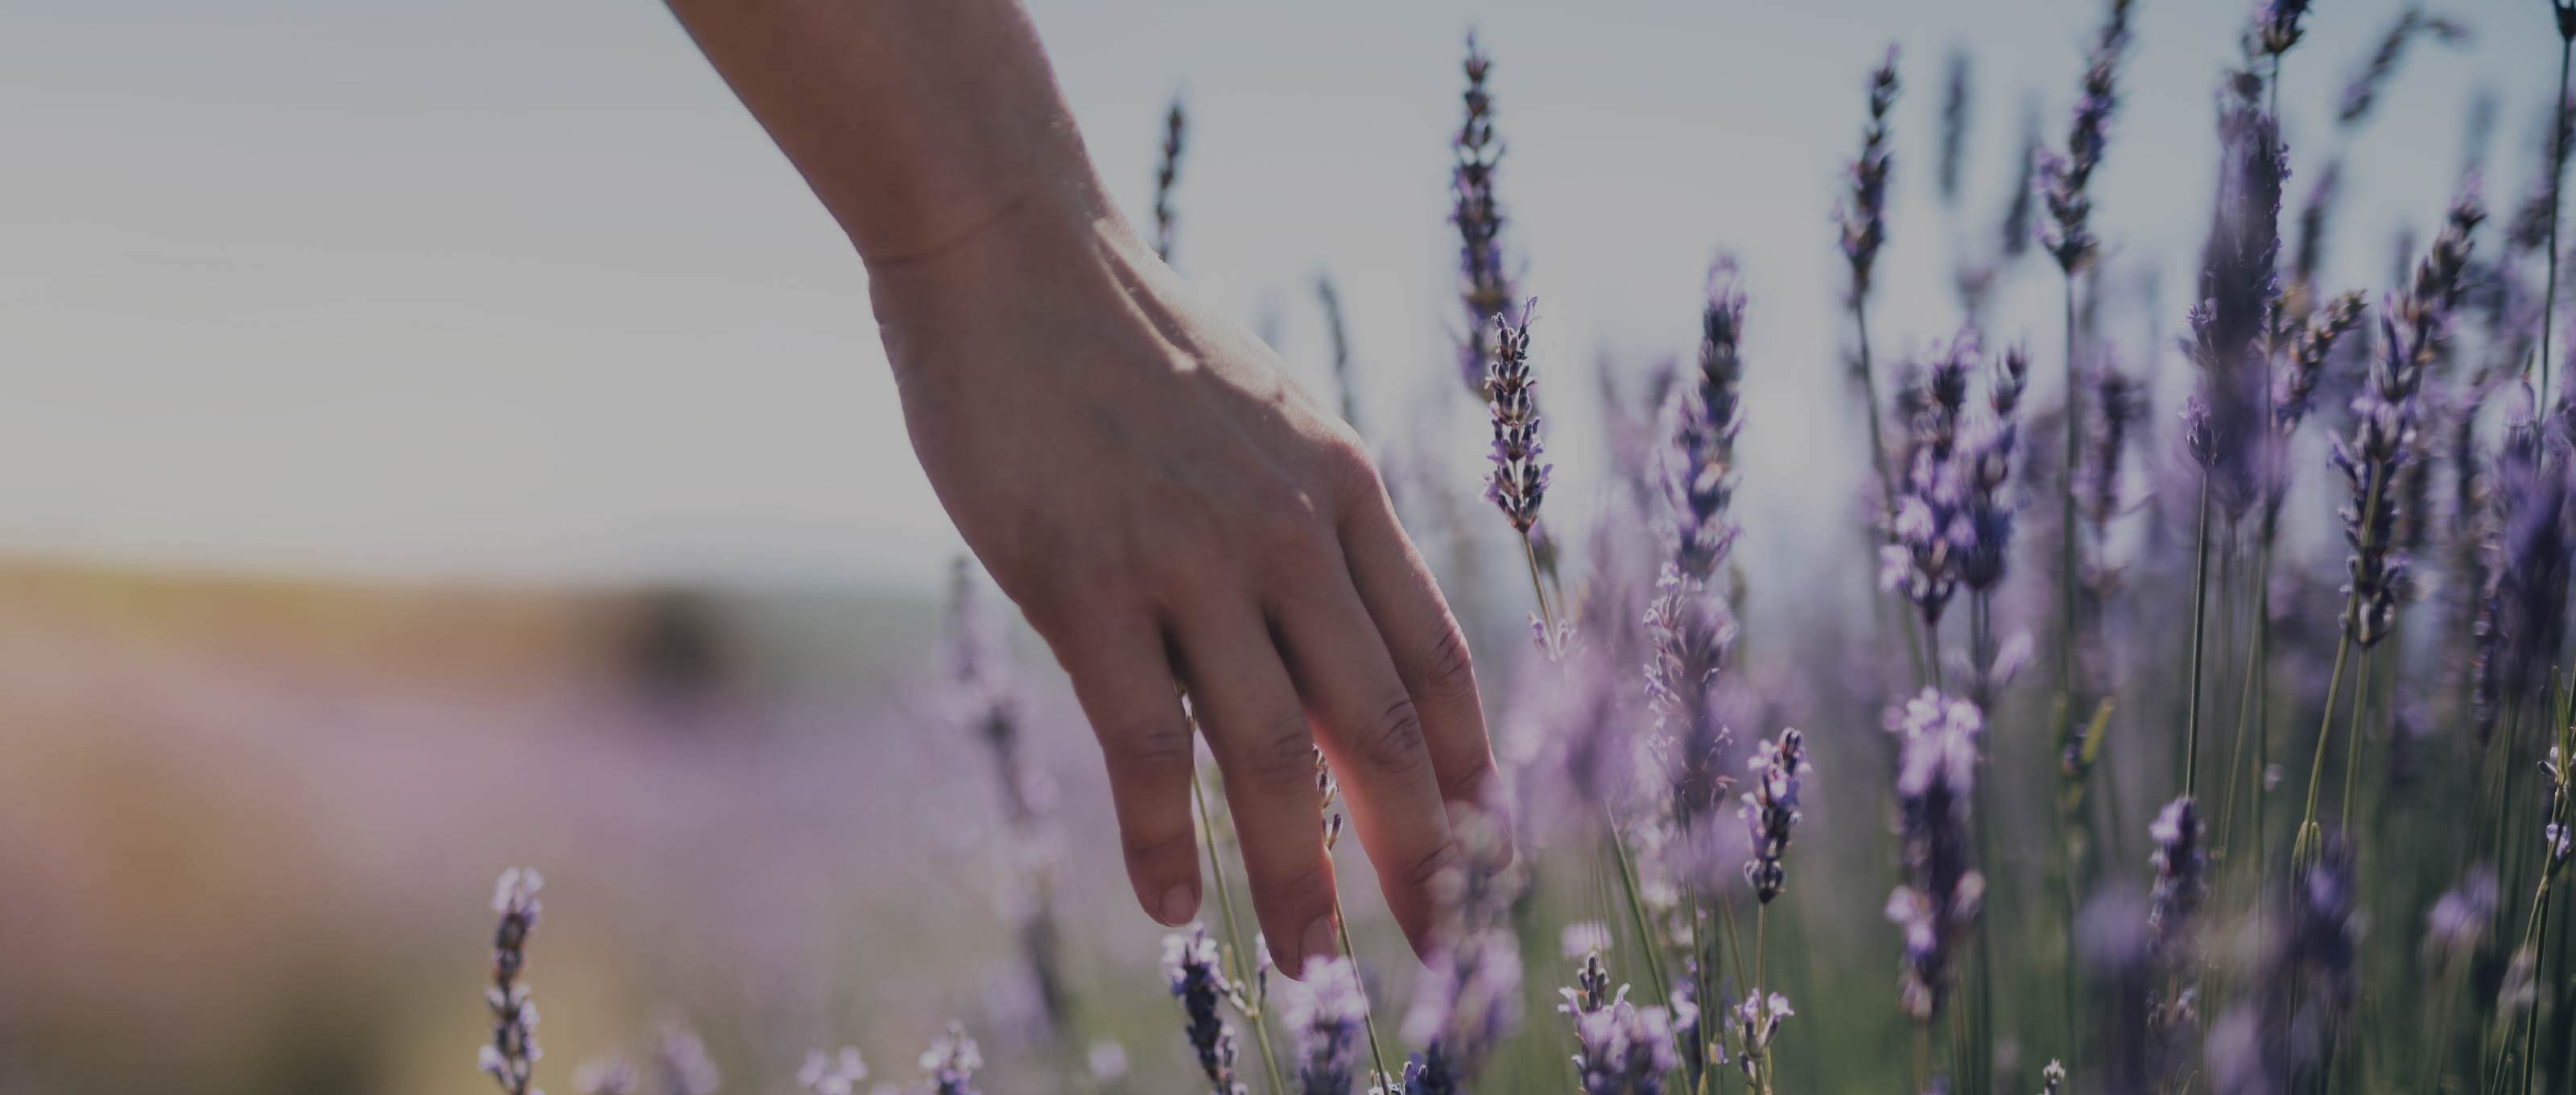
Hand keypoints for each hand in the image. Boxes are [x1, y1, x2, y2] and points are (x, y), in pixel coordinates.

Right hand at [868, 193, 1497, 976]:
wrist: (1012, 254)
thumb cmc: (1131, 351)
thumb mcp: (1263, 426)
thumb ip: (1307, 531)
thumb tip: (1335, 652)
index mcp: (1346, 492)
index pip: (1440, 662)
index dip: (1474, 775)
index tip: (1488, 859)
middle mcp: (1292, 531)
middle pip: (1385, 728)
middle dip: (1426, 857)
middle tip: (1445, 953)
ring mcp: (1192, 558)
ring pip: (1279, 757)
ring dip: (1304, 883)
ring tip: (1312, 969)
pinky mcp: (1088, 582)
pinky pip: (1148, 745)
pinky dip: (1166, 841)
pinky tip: (1172, 908)